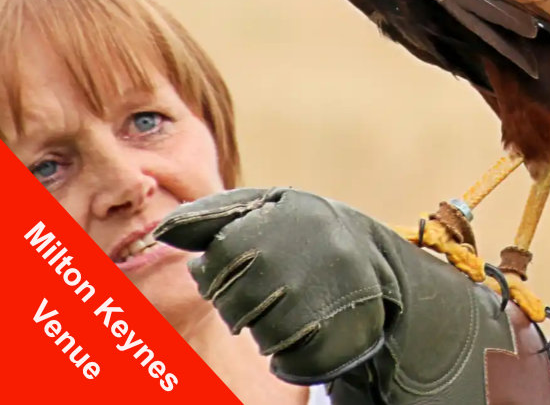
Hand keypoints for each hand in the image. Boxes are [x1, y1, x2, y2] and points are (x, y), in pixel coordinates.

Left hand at [154, 187, 398, 383]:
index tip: (229, 273)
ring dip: (266, 330)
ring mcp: (334, 291)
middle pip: (240, 304)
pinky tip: (299, 330)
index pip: (221, 261)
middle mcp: (312, 250)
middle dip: (239, 305)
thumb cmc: (295, 230)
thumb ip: (209, 216)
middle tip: (260, 292)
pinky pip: (295, 360)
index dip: (216, 275)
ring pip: (266, 336)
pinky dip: (289, 355)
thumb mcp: (258, 208)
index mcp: (284, 214)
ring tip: (284, 307)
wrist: (367, 253)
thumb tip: (162, 231)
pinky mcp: (349, 329)